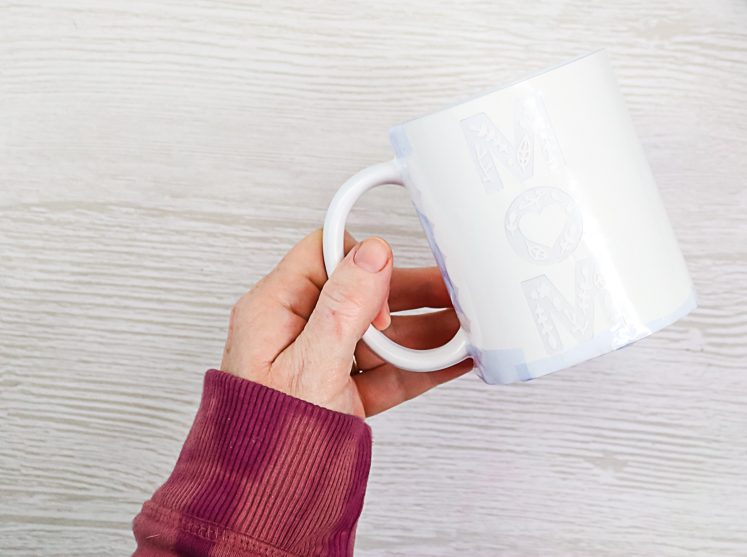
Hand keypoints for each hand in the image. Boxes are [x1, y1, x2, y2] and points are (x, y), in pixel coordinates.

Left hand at [220, 230, 471, 416]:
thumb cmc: (267, 439)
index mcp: (273, 311)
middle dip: (411, 294)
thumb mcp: (312, 365)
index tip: (390, 283)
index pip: (323, 256)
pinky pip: (385, 370)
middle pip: (361, 295)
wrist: (265, 508)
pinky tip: (452, 358)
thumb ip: (344, 306)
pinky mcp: (340, 394)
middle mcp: (295, 332)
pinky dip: (419, 365)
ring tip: (465, 326)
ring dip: (424, 331)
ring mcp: (320, 364)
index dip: (362, 265)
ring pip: (380, 335)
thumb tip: (371, 254)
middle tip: (452, 291)